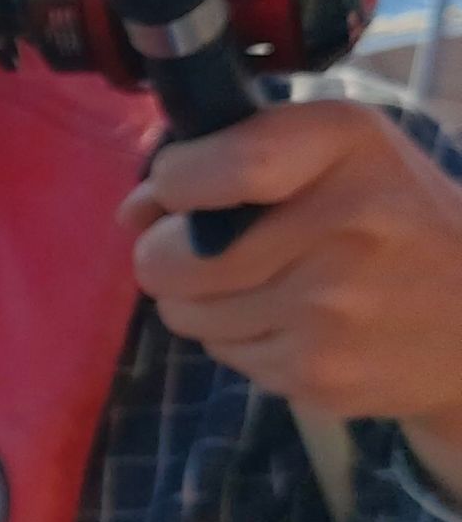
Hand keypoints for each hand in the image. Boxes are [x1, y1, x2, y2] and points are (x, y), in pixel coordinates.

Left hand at [120, 99, 461, 501]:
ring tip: (260, 284)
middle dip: (166, 254)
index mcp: (344, 148)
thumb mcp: (336, 152)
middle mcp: (343, 226)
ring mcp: (331, 309)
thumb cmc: (390, 214)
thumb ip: (227, 155)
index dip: (173, 184)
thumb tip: (132, 211)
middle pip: (172, 257)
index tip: (176, 191)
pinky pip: (223, 354)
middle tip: (204, 250)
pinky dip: (238, 339)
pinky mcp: (318, 373)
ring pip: (186, 313)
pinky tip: (291, 322)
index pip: (221, 166)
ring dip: (200, 300)